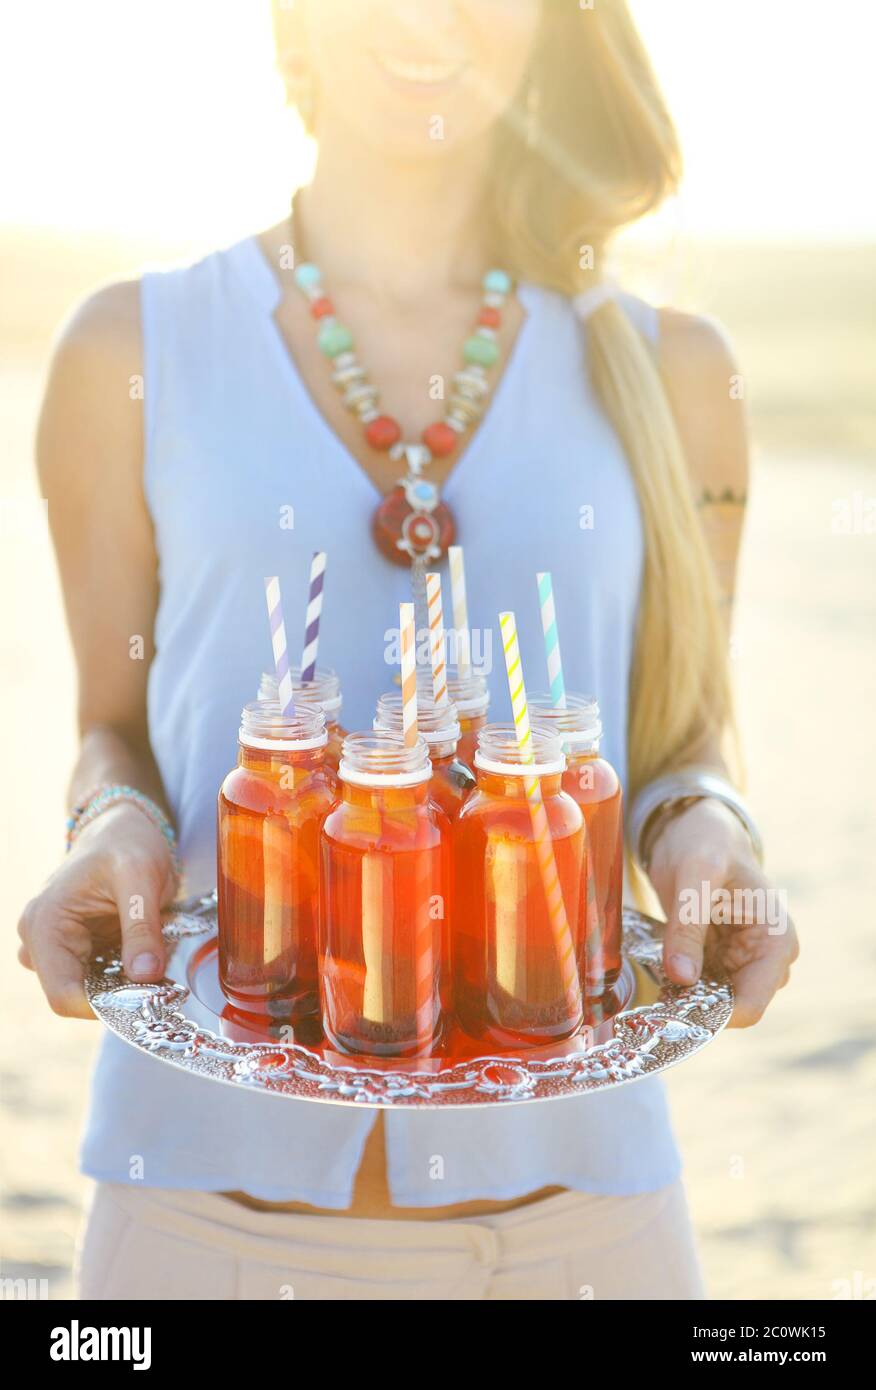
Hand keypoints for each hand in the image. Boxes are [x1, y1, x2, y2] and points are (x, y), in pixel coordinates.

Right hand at [17, 803, 177, 1018]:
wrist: (123, 829)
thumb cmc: (125, 843)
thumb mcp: (141, 876)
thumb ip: (142, 927)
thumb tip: (145, 976)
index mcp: (44, 923)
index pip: (63, 994)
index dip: (105, 1005)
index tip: (147, 997)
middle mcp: (39, 941)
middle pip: (76, 997)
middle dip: (118, 994)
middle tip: (161, 979)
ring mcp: (55, 948)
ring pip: (89, 990)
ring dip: (123, 984)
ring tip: (155, 957)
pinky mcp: (74, 951)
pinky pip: (98, 978)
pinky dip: (124, 975)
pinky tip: (146, 954)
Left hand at [647, 798, 798, 1026]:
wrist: (697, 830)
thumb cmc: (706, 843)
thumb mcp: (694, 876)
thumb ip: (688, 925)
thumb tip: (682, 977)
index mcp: (776, 940)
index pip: (751, 1004)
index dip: (714, 1016)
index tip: (672, 1012)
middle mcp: (768, 959)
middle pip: (732, 1008)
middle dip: (695, 1007)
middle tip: (655, 996)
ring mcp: (745, 961)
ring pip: (715, 1001)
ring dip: (686, 997)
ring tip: (654, 979)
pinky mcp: (723, 960)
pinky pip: (702, 987)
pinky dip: (681, 985)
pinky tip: (660, 971)